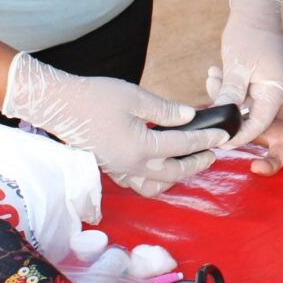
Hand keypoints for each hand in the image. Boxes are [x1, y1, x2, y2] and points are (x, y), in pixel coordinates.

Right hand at [2, 53, 226, 196]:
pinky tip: (162, 165)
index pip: (183, 146)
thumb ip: (164, 110)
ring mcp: (120, 170)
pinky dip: (156, 180)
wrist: (60, 106)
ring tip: (191, 161)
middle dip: (198, 163)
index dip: (206, 139)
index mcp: (141, 147)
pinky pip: (139, 184)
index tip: (223, 135)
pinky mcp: (112, 168)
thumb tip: (188, 116)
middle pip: (175, 173)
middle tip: (214, 151)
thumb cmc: (96, 97)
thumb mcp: (135, 97)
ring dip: (177, 177)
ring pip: (157, 186)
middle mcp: (132, 165)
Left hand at [207, 0, 282, 147]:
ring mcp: (271, 81)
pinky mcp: (264, 75)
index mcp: (277, 89)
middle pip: (252, 113)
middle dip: (229, 110)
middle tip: (207, 100)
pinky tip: (217, 73)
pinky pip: (247, 88)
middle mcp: (277, 88)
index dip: (240, 134)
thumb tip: (221, 117)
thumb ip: (231, 94)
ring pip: (247, 100)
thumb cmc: (249, 34)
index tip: (220, 139)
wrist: (256, 8)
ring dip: (227, 95)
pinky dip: (232, 85)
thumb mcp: (237, 67)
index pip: (259, 122)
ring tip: (212, 77)